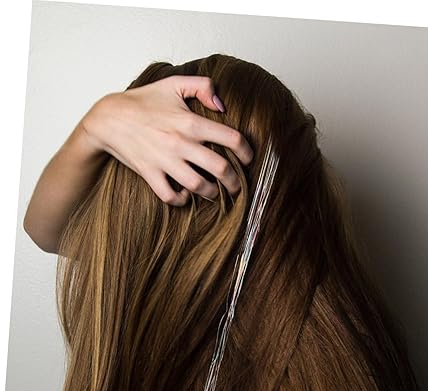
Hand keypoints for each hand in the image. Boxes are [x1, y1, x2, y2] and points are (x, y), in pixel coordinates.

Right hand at [81, 75, 253, 205]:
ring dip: (212, 193)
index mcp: (191, 121)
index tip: (248, 159)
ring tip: (214, 192)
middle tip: (237, 186)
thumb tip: (222, 106)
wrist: (108, 118)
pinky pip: (170, 196)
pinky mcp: (150, 174)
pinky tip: (186, 194)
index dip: (247, 152)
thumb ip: (203, 86)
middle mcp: (181, 143)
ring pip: (199, 186)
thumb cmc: (143, 101)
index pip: (232, 138)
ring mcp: (165, 161)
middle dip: (235, 181)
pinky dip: (182, 200)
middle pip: (221, 169)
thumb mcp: (173, 83)